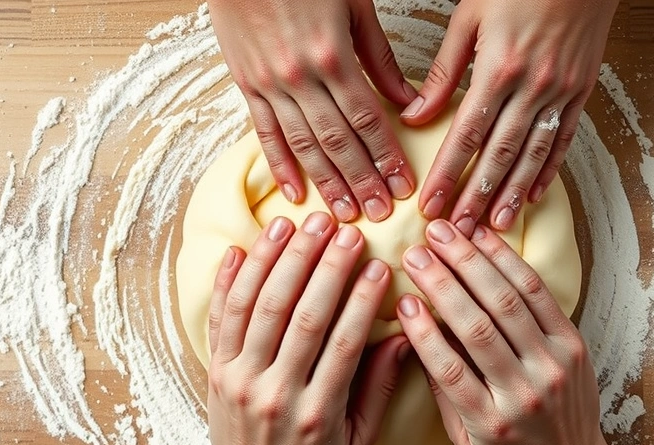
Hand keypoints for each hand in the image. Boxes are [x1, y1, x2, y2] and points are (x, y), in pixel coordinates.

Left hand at [206, 212, 407, 444]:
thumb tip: (406, 335)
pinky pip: (221, 317)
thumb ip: (380, 387)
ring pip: (257, 307)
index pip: (343, 343)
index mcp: (316, 413)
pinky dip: (230, 279)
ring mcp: (238, 380)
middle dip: (323, 266)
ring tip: (298, 223)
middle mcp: (274, 393)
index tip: (378, 264)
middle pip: (299, 316)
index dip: (361, 299)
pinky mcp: (216, 372)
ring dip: (277, 259)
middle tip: (343, 229)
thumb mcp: (359, 439)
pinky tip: (244, 247)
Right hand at [209, 0, 418, 222]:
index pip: (367, 121)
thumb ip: (379, 57)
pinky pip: (265, 133)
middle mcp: (300, 78)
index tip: (402, 186)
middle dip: (362, 182)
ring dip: (326, 184)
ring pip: (303, 146)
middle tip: (379, 214)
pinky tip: (294, 192)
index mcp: (333, 56)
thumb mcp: (353, 4)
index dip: (387, 158)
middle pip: (338, 142)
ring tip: (344, 214)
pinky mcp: (246, 84)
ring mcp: (269, 84)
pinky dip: (279, 165)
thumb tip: (407, 100)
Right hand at [396, 219, 609, 444]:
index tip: (401, 300)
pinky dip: (510, 263)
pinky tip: (486, 241)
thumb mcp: (464, 440)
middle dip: (443, 282)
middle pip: (479, 327)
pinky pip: (539, 295)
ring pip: (509, 302)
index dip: (423, 332)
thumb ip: (442, 391)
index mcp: (491, 422)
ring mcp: (554, 365)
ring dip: (473, 262)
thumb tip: (414, 334)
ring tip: (445, 234)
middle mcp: (526, 392)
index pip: (450, 369)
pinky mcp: (574, 345)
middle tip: (415, 251)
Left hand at [402, 0, 617, 234]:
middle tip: (459, 230)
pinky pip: (564, 139)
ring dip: (512, 193)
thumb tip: (416, 114)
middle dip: (476, 197)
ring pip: (533, 154)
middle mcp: (531, 87)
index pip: (466, 135)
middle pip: (498, 154)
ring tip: (497, 226)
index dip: (446, 175)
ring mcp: (560, 92)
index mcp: (497, 70)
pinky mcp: (581, 92)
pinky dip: (548, 170)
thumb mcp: (470, 18)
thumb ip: (443, 71)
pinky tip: (533, 194)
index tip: (430, 205)